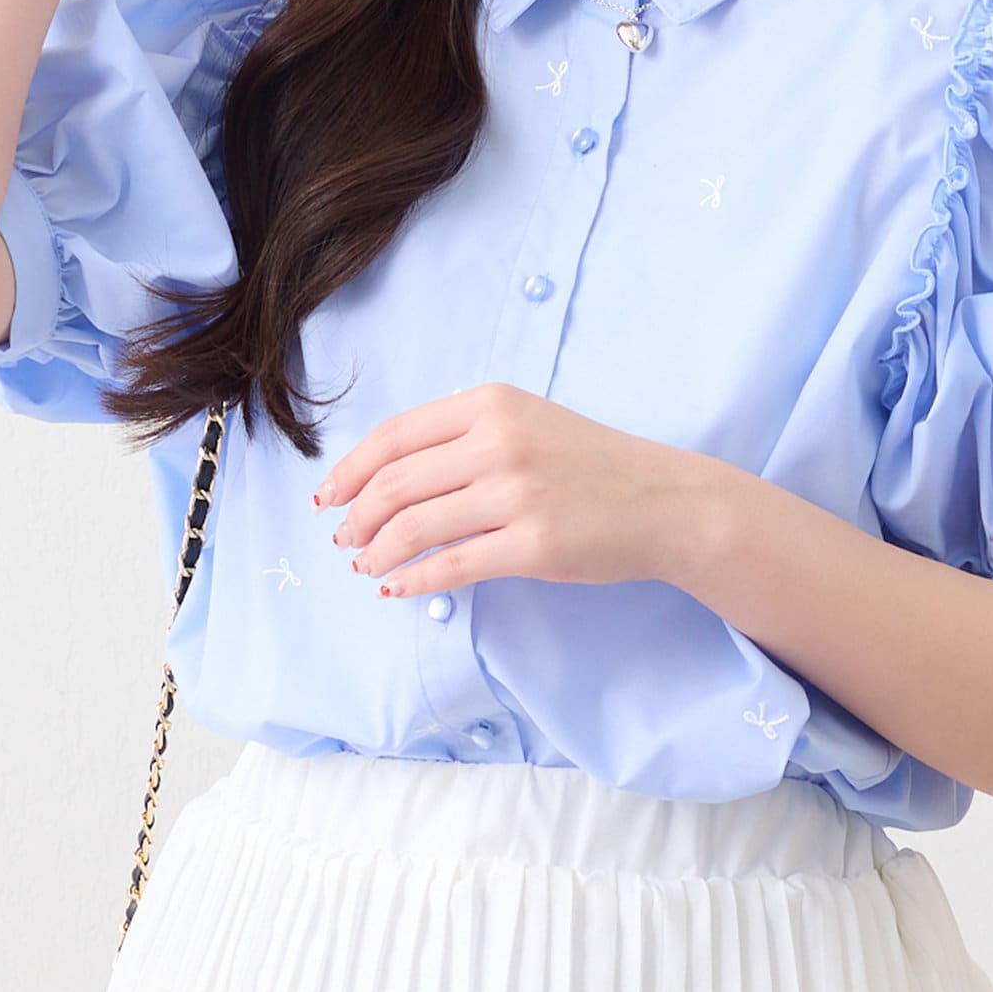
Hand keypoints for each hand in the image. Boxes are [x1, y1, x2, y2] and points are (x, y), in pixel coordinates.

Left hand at [312, 383, 702, 597]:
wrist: (664, 502)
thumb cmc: (592, 465)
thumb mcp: (528, 422)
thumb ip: (466, 434)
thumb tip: (390, 472)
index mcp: (491, 404)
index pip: (394, 436)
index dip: (349, 470)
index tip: (328, 496)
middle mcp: (500, 443)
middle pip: (396, 483)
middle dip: (356, 516)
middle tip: (343, 539)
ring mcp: (517, 495)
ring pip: (415, 526)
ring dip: (378, 550)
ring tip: (366, 564)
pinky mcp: (533, 546)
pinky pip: (452, 567)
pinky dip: (413, 580)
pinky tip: (397, 588)